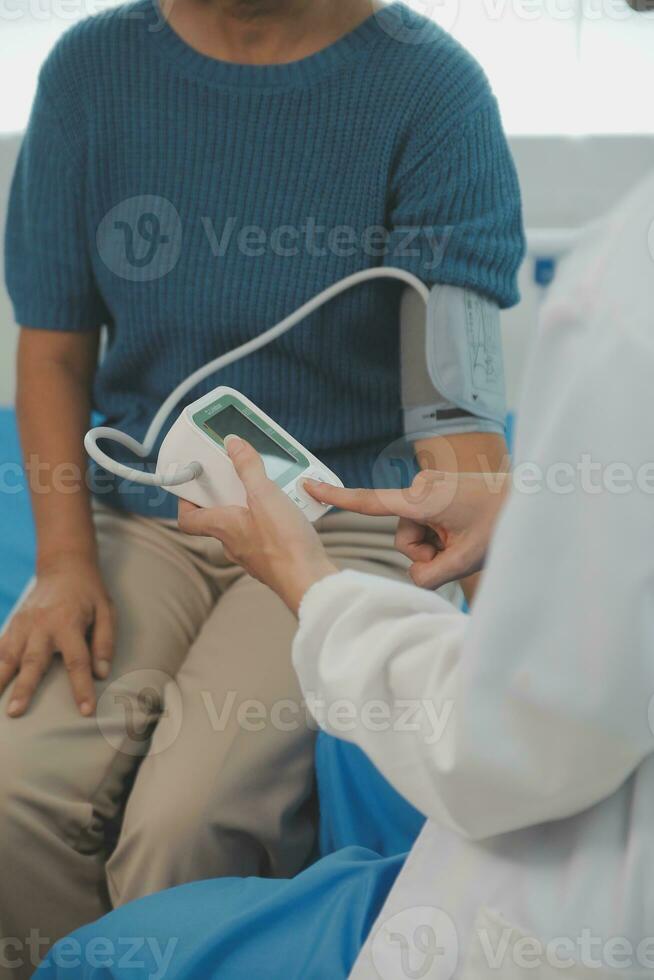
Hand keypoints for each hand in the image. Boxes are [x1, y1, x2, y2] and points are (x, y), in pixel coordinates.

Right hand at [0, 556, 114, 717]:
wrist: (64, 566)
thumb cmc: (89, 592)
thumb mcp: (107, 611)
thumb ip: (105, 642)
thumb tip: (102, 673)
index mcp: (68, 623)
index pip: (77, 661)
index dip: (81, 687)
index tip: (85, 711)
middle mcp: (42, 625)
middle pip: (33, 661)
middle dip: (24, 688)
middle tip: (15, 711)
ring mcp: (24, 624)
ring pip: (8, 655)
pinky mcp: (14, 623)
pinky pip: (0, 645)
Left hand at [178, 436, 338, 613]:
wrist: (309, 581)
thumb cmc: (284, 544)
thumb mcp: (265, 495)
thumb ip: (248, 468)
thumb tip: (233, 445)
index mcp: (223, 527)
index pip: (189, 519)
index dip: (186, 501)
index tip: (194, 484)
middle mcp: (233, 544)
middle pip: (219, 518)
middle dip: (228, 497)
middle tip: (239, 478)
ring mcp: (253, 555)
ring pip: (244, 527)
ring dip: (254, 508)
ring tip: (273, 491)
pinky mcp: (274, 560)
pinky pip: (266, 537)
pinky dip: (274, 522)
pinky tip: (291, 513)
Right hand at [305, 470, 509, 590]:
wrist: (528, 500)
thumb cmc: (500, 524)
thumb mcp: (465, 560)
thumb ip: (430, 576)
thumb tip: (414, 578)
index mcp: (421, 500)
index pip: (370, 502)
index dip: (337, 498)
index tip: (307, 485)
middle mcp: (418, 490)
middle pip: (403, 538)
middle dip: (426, 551)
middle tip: (460, 547)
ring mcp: (426, 490)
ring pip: (414, 535)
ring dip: (436, 544)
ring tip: (466, 537)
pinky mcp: (434, 493)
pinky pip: (424, 525)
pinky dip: (440, 535)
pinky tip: (464, 531)